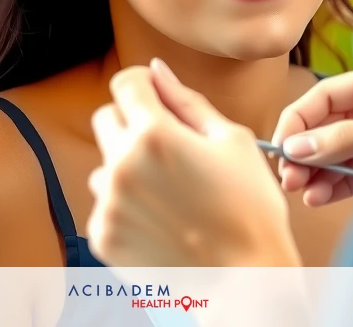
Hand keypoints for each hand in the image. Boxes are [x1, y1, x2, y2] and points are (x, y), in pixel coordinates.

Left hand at [86, 59, 301, 266]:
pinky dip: (126, 206)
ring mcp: (107, 203)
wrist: (246, 284)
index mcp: (154, 134)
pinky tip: (161, 220)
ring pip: (104, 164)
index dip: (144, 85)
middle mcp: (121, 165)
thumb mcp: (232, 142)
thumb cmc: (249, 211)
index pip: (125, 83)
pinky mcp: (103, 235)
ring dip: (127, 167)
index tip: (157, 97)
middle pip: (106, 118)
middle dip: (133, 123)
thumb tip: (158, 70)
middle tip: (169, 149)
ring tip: (169, 193)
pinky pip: (104, 204)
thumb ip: (187, 101)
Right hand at [272, 56, 352, 206]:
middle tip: (288, 177)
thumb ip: (343, 138)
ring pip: (337, 154)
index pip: (323, 96)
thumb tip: (295, 149)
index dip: (296, 121)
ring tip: (301, 192)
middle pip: (326, 127)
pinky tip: (318, 197)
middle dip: (304, 153)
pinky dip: (335, 187)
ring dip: (316, 174)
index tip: (280, 149)